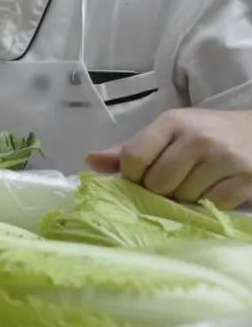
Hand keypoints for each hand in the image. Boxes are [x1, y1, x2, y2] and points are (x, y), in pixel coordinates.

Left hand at [85, 108, 251, 207]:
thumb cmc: (201, 133)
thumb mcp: (166, 132)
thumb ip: (128, 149)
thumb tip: (90, 161)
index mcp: (172, 121)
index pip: (134, 157)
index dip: (132, 174)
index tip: (140, 175)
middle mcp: (199, 138)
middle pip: (157, 183)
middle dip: (158, 189)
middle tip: (171, 180)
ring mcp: (225, 159)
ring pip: (183, 198)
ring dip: (183, 197)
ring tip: (193, 181)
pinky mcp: (245, 180)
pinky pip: (211, 205)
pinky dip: (207, 203)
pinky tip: (212, 188)